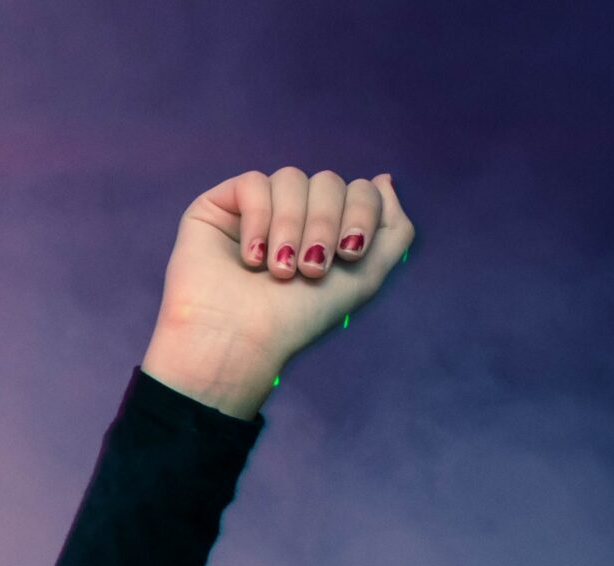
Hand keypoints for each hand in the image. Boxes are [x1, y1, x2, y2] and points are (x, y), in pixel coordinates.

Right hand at [142, 167, 416, 416]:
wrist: (239, 338)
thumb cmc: (297, 317)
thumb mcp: (365, 277)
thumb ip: (394, 228)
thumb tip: (383, 179)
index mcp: (326, 228)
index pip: (358, 189)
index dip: (361, 213)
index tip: (348, 254)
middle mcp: (293, 214)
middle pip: (327, 180)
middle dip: (324, 224)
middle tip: (310, 269)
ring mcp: (255, 208)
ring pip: (290, 178)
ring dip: (291, 227)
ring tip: (278, 270)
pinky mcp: (219, 206)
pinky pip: (253, 183)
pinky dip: (258, 219)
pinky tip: (251, 258)